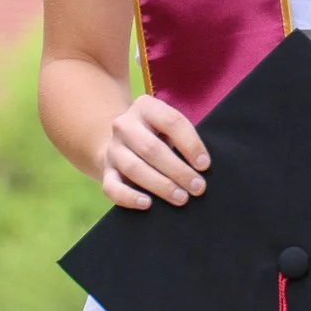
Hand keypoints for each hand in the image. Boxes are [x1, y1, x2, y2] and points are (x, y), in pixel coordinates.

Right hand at [98, 93, 207, 209]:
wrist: (124, 142)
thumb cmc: (159, 136)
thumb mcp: (170, 128)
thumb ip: (183, 140)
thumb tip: (202, 168)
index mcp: (146, 107)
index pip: (171, 122)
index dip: (191, 144)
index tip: (204, 165)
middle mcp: (125, 125)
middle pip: (152, 148)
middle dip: (178, 170)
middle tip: (198, 187)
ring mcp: (113, 149)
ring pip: (134, 168)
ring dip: (161, 185)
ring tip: (181, 198)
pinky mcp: (106, 171)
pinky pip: (112, 187)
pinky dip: (129, 197)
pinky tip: (147, 204)